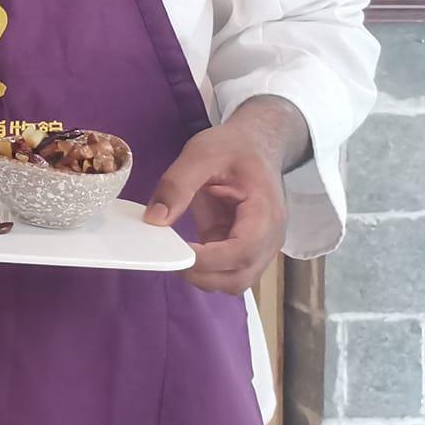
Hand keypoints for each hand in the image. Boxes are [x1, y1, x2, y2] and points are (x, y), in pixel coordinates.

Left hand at [144, 121, 289, 294]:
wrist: (256, 144)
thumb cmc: (233, 147)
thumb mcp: (200, 154)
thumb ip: (177, 185)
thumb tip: (154, 220)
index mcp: (264, 212)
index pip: (243, 250)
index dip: (209, 259)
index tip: (176, 251)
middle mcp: (269, 237)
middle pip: (241, 276)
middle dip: (203, 275)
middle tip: (169, 255)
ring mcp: (260, 245)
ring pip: (236, 280)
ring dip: (205, 276)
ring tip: (176, 252)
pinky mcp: (244, 247)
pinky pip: (228, 269)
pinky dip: (206, 268)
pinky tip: (184, 249)